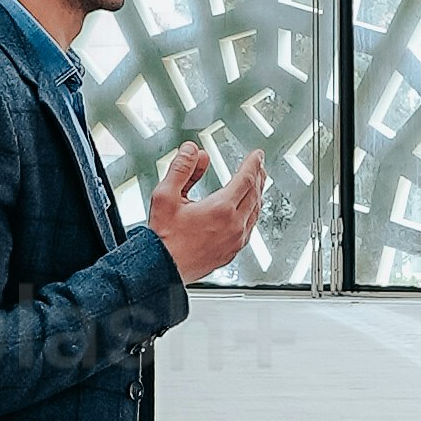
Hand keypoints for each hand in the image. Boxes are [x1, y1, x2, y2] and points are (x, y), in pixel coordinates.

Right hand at [146, 141, 266, 286]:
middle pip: (254, 194)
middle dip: (257, 176)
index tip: (256, 155)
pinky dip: (252, 213)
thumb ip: (181, 169)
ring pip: (255, 211)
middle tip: (259, 165)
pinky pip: (250, 228)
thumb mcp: (165, 196)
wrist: (162, 270)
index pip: (245, 178)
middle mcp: (233, 225)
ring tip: (256, 184)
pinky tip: (248, 211)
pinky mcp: (231, 252)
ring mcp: (235, 241)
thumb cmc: (163, 239)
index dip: (252, 163)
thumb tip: (192, 151)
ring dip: (257, 194)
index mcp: (221, 209)